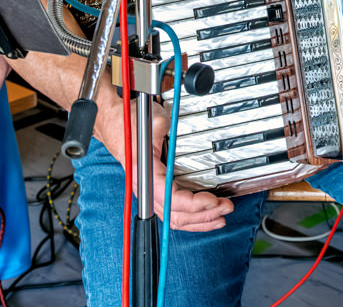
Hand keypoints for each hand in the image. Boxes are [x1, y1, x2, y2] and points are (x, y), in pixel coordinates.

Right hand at [93, 94, 233, 231]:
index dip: (195, 204)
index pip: (171, 199)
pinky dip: (191, 218)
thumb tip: (173, 126)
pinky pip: (174, 212)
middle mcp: (145, 189)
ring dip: (200, 221)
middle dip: (204, 215)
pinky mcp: (155, 192)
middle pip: (176, 214)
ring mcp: (150, 193)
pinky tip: (205, 216)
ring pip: (175, 218)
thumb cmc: (130, 124)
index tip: (214, 201)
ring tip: (220, 217)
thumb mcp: (151, 120)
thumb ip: (162, 125)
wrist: (117, 125)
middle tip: (226, 207)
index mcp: (144, 175)